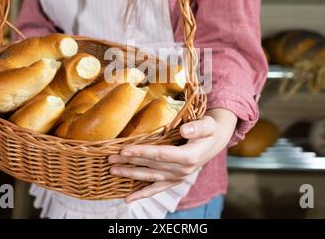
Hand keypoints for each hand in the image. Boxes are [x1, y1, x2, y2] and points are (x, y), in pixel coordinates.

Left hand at [108, 108, 237, 203]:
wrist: (214, 142)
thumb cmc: (209, 130)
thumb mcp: (208, 125)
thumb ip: (198, 127)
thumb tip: (185, 130)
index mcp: (189, 156)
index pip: (160, 154)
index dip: (142, 152)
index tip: (124, 150)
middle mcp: (182, 170)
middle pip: (151, 166)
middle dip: (130, 162)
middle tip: (110, 158)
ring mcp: (177, 177)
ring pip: (150, 177)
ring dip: (130, 174)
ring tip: (113, 171)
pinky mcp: (174, 181)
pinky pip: (157, 189)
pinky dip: (142, 194)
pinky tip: (127, 199)